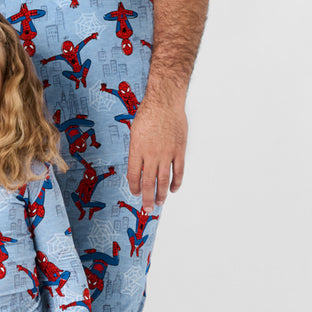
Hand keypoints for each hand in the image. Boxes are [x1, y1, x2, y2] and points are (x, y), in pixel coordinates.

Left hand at [126, 97, 186, 211]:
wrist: (165, 102)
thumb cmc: (148, 114)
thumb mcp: (135, 132)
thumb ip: (137, 150)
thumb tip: (139, 166)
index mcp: (136, 150)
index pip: (133, 175)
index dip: (134, 187)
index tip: (136, 193)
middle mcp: (151, 154)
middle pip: (148, 182)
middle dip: (147, 198)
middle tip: (147, 209)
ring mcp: (166, 153)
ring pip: (163, 180)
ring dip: (161, 194)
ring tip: (159, 203)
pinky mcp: (179, 151)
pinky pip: (178, 171)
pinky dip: (176, 182)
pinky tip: (173, 189)